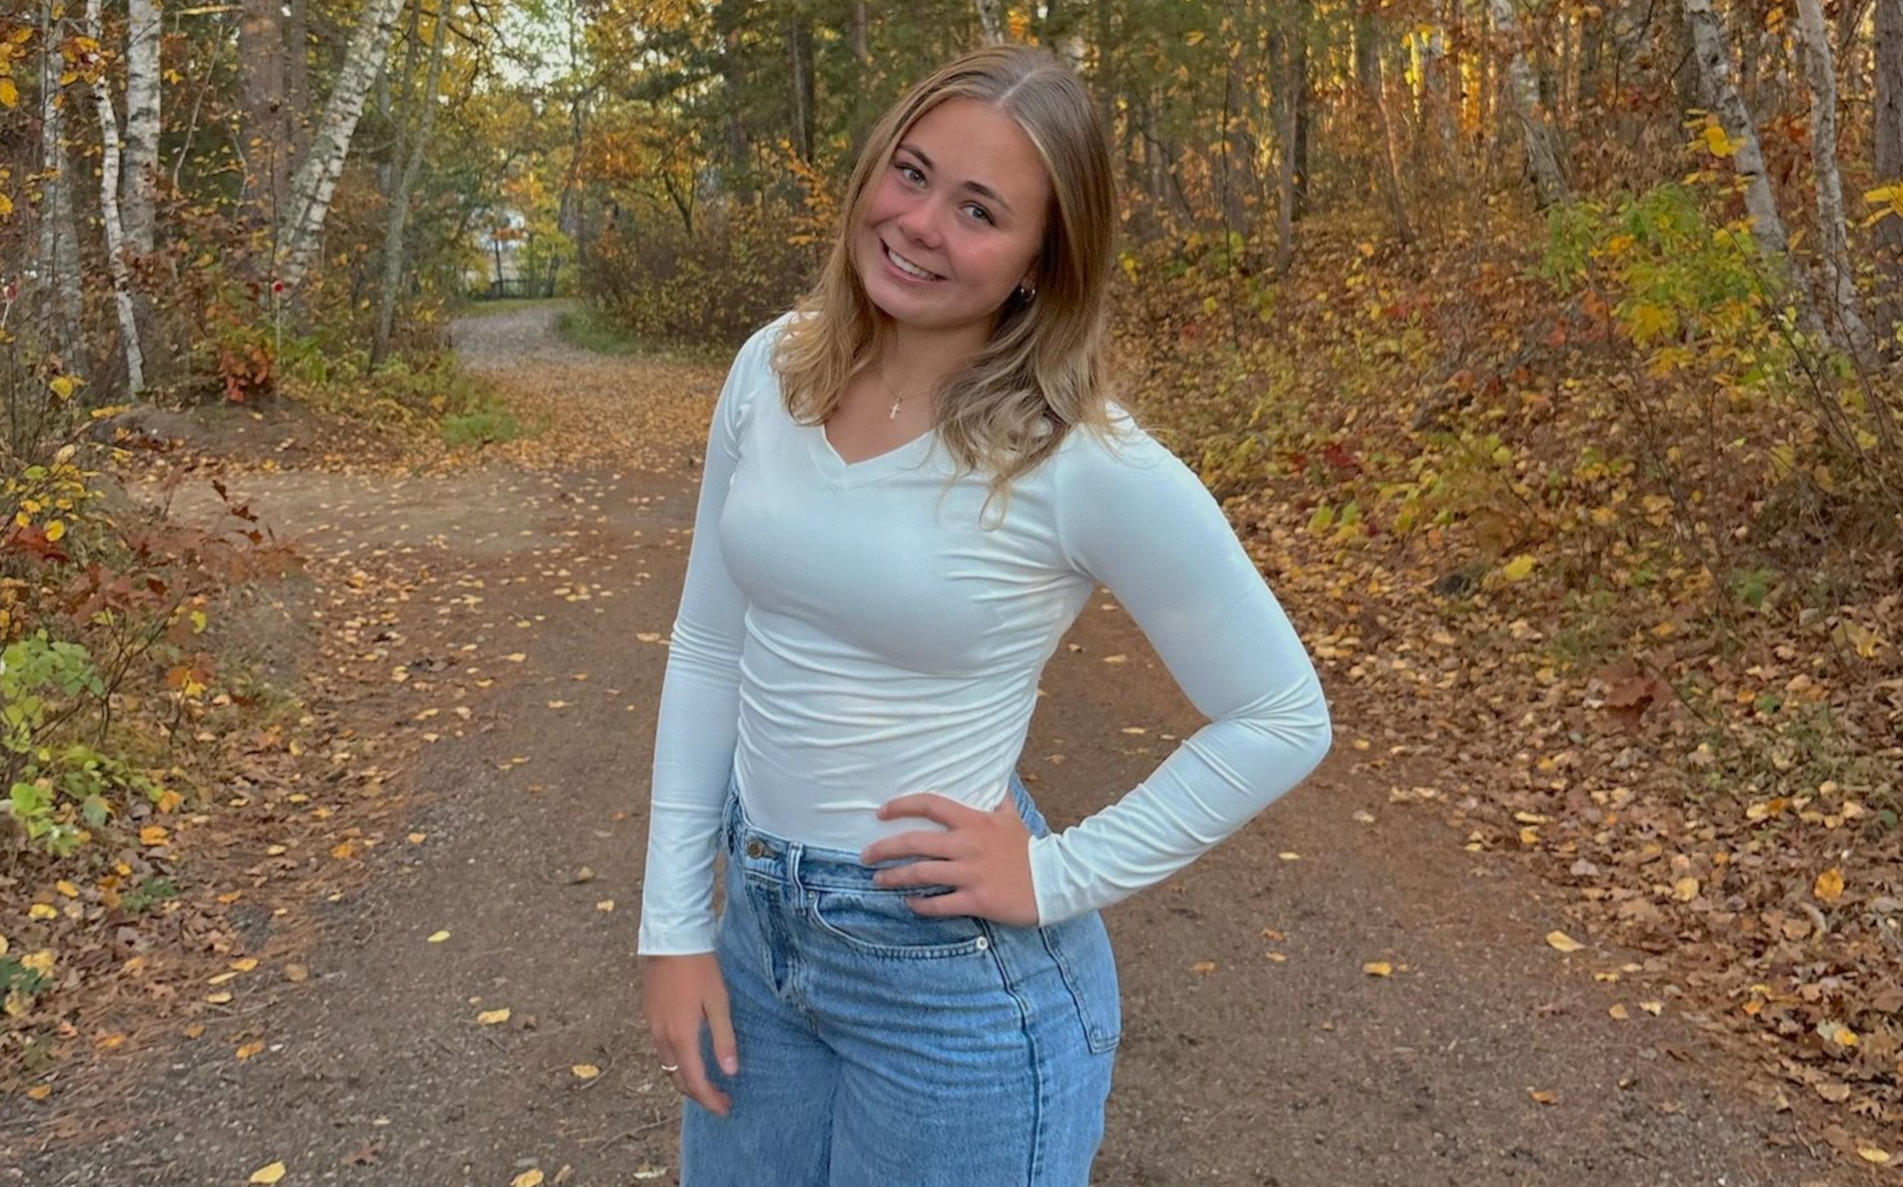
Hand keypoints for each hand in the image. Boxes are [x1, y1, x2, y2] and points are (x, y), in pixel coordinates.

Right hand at [640, 952, 737, 1116]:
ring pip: (668, 1066)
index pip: (695, 1082)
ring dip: (686, 1079)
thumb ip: (724, 1038)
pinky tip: (692, 1056)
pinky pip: (662, 1050)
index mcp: (681, 1036)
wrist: (670, 939)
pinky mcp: (650, 1016)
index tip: (726, 1108)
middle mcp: (662, 1037)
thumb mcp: (719, 1002)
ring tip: (709, 1081)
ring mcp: (653, 1027)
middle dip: (699, 1094)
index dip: (710, 1100)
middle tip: (720, 1099)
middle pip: (678, 1079)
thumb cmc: (699, 967)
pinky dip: (677, 1062)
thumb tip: (729, 1072)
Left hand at [859, 791, 1039, 927]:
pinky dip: (920, 904)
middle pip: (915, 842)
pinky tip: (909, 903)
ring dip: (894, 877)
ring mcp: (971, 873)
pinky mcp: (977, 900)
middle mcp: (968, 845)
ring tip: (878, 880)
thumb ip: (997, 799)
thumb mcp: (1012, 818)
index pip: (931, 804)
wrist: (1054, 881)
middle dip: (884, 848)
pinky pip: (940, 904)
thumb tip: (995, 777)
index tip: (881, 812)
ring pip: (921, 874)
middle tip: (865, 855)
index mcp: (974, 822)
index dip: (902, 805)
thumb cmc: (1029, 850)